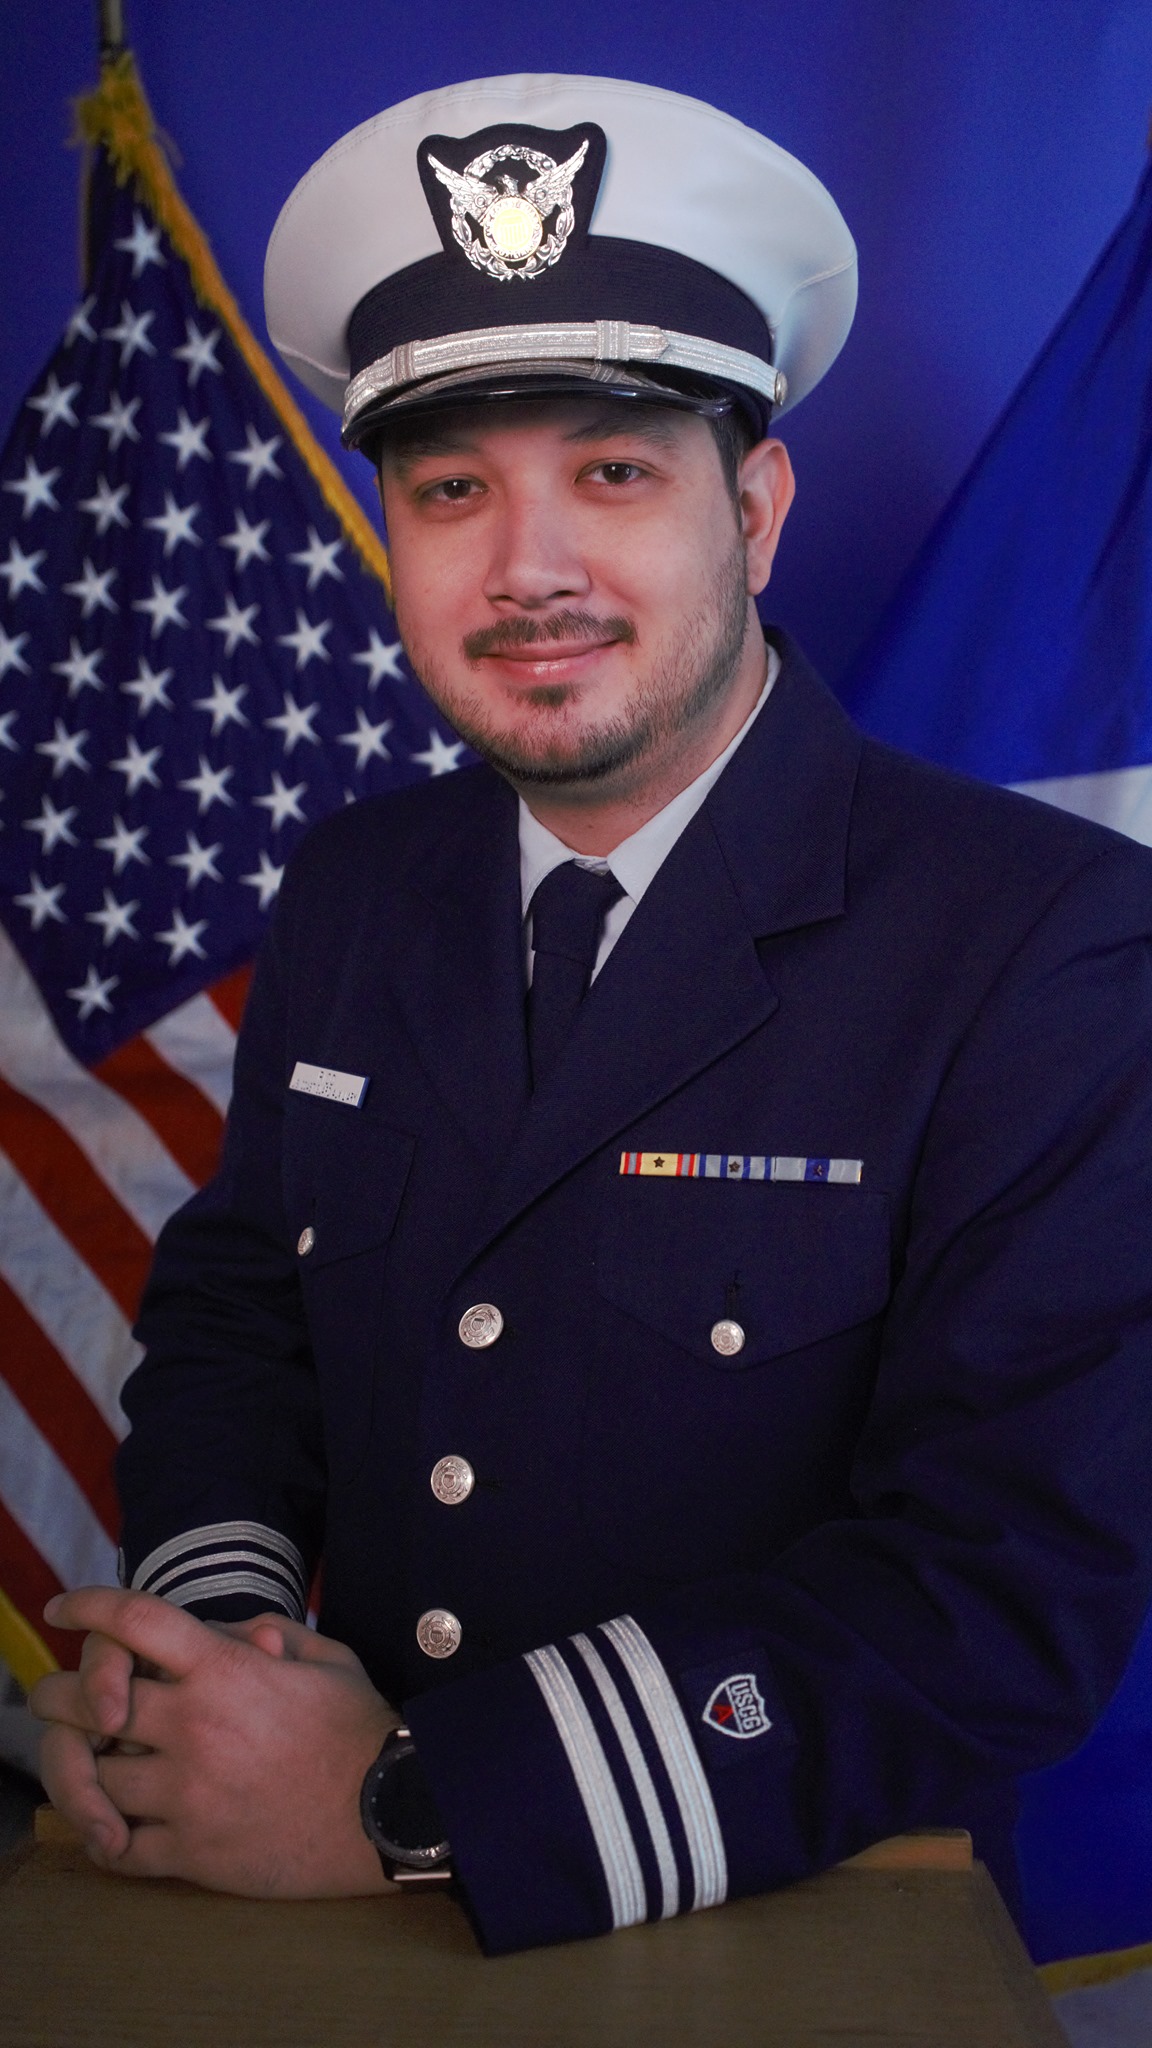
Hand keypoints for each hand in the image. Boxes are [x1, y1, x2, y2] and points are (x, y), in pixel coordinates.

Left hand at [29, 1588, 399, 1896]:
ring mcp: (187, 1795)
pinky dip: (102, 1836)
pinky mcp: (192, 1854)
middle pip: (85, 1704)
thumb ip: (269, 1632)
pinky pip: (117, 1849)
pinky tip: (108, 1826)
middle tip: (51, 1699)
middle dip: (56, 1696)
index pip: (133, 1622)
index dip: (87, 1606)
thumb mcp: (327, 1657)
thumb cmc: (361, 1729)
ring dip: (79, 1768)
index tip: (61, 1609)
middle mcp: (194, 1727)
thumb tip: (225, 1633)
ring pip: (91, 1778)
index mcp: (224, 1670)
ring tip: (80, 1763)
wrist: (390, 1813)